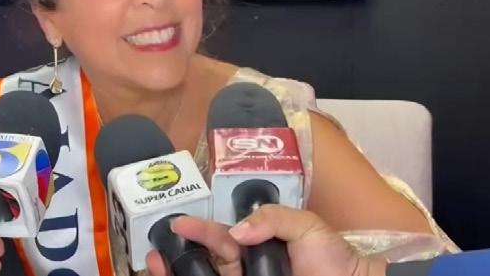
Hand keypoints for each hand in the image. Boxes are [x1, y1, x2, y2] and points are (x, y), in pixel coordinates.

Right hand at [145, 206, 386, 275]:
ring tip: (155, 266)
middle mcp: (245, 268)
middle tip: (156, 250)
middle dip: (178, 253)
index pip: (219, 236)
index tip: (177, 223)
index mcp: (255, 244)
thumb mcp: (305, 225)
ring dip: (177, 272)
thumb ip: (271, 218)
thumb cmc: (334, 259)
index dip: (197, 229)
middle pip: (203, 260)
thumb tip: (236, 232)